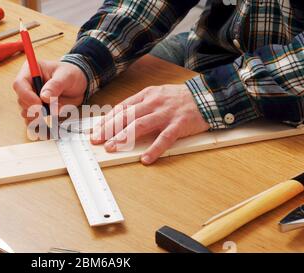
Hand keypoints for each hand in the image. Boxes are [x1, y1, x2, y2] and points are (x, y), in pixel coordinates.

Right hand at [13, 60, 87, 123]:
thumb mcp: (66, 76)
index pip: (19, 84)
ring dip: (38, 119)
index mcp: (31, 71)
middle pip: (21, 101)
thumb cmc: (71, 74)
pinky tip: (49, 127)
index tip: (39, 105)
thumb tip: (44, 97)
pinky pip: (33, 122)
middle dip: (34, 109)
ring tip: (53, 116)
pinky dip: (40, 127)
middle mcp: (28, 86)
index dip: (27, 96)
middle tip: (48, 112)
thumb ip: (55, 85)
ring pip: (26, 113)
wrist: (79, 84)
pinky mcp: (37, 111)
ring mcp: (31, 99)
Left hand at [91, 84, 209, 164]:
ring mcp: (166, 113)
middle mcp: (153, 103)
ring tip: (112, 148)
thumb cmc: (179, 99)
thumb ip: (140, 106)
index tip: (96, 131)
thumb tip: (120, 119)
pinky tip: (145, 158)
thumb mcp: (157, 96)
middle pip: (127, 116)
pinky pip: (165, 138)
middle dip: (109, 129)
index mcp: (146, 95)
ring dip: (124, 137)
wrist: (207, 96)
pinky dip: (154, 149)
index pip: (121, 108)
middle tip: (96, 140)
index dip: (107, 120)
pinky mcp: (179, 124)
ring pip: (140, 125)